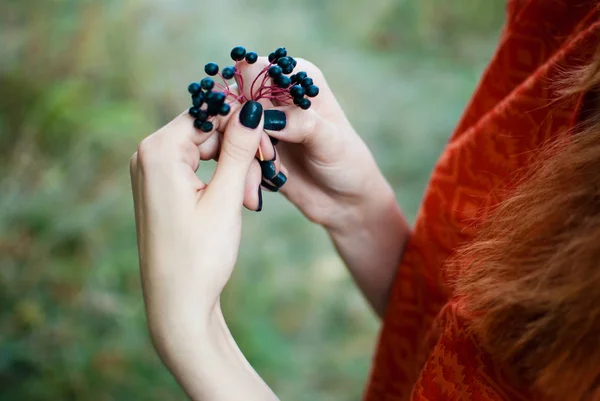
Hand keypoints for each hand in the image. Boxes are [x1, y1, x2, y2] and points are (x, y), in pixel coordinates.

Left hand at [130, 101, 277, 399]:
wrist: (178, 305)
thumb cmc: (199, 256)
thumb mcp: (226, 198)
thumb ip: (240, 149)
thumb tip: (252, 107)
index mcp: (158, 151)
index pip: (209, 113)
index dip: (243, 125)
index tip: (268, 152)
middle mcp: (148, 155)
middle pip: (208, 131)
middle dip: (240, 153)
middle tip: (259, 188)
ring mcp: (152, 172)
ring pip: (207, 149)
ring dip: (235, 169)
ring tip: (249, 202)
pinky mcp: (161, 187)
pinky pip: (197, 166)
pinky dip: (221, 179)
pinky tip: (237, 200)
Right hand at [237, 58, 407, 314]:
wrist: (345, 202)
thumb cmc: (348, 164)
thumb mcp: (329, 141)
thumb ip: (300, 124)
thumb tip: (263, 114)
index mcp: (299, 78)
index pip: (257, 69)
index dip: (250, 94)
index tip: (259, 124)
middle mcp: (276, 95)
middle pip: (235, 98)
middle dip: (240, 130)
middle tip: (264, 155)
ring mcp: (262, 123)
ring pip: (229, 128)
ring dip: (240, 155)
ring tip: (267, 178)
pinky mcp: (252, 149)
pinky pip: (231, 153)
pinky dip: (240, 170)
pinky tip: (256, 190)